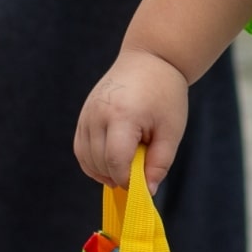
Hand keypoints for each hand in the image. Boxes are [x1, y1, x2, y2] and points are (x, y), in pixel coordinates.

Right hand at [76, 49, 189, 190]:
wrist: (151, 59)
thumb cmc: (166, 94)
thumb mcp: (171, 130)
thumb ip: (160, 162)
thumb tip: (148, 193)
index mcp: (122, 115)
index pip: (116, 160)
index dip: (127, 179)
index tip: (141, 185)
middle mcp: (98, 113)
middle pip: (99, 161)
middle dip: (116, 176)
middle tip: (137, 177)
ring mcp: (87, 112)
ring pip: (86, 157)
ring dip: (103, 171)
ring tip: (125, 169)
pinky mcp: (84, 113)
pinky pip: (80, 147)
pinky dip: (92, 160)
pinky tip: (111, 163)